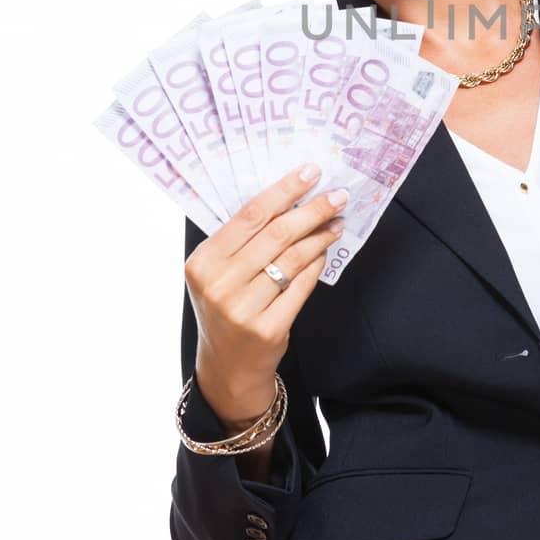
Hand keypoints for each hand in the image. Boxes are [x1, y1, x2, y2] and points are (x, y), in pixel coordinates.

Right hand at [184, 164, 347, 426]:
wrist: (228, 367)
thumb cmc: (226, 310)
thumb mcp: (219, 274)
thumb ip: (242, 241)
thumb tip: (289, 198)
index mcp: (202, 262)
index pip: (249, 215)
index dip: (283, 190)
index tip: (310, 173)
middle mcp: (219, 284)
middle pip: (276, 234)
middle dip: (312, 210)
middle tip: (337, 196)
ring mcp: (242, 309)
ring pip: (293, 258)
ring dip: (320, 235)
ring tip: (337, 222)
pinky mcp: (267, 328)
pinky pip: (302, 285)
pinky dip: (317, 264)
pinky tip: (326, 251)